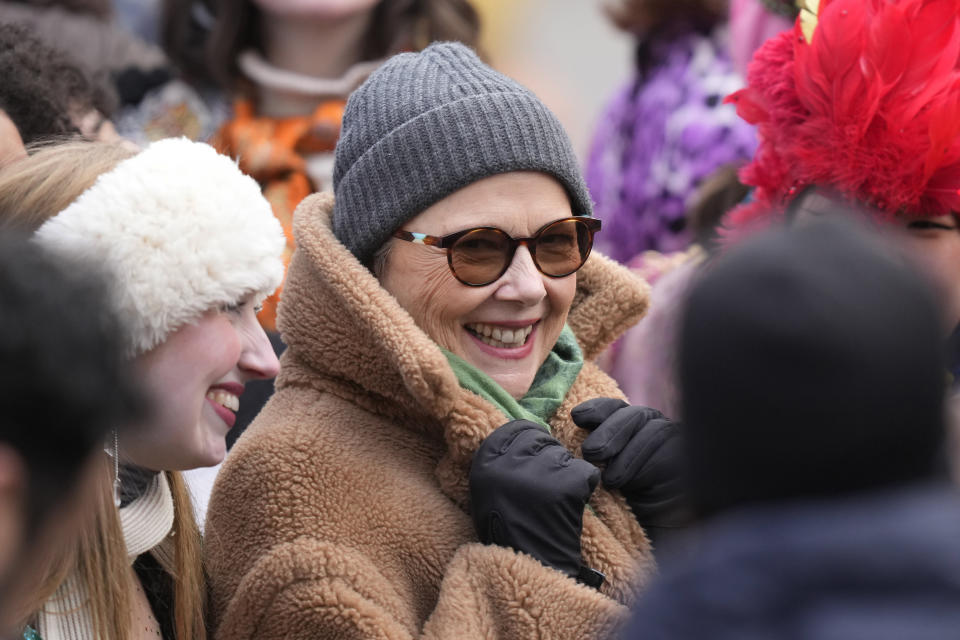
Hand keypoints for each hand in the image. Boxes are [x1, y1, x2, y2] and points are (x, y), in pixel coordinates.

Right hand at [469, 420, 599, 577]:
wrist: (530, 568)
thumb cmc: (508, 533)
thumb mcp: (489, 491)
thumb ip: (501, 462)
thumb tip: (525, 435)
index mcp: (485, 462)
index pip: (515, 428)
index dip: (530, 436)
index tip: (537, 449)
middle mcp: (508, 463)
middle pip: (541, 439)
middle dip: (550, 455)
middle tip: (551, 482)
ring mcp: (538, 473)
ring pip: (564, 455)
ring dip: (567, 473)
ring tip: (557, 501)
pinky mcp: (566, 485)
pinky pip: (585, 472)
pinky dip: (585, 486)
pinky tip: (573, 505)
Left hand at [572, 398, 689, 528]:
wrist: (650, 521)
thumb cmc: (619, 494)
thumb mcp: (599, 469)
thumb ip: (590, 450)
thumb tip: (566, 441)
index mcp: (626, 421)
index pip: (613, 406)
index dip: (596, 408)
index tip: (577, 417)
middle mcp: (649, 422)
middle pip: (631, 415)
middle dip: (609, 432)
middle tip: (590, 452)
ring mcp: (669, 435)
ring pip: (651, 430)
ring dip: (626, 455)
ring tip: (610, 479)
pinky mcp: (684, 453)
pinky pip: (667, 451)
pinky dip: (644, 466)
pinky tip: (629, 483)